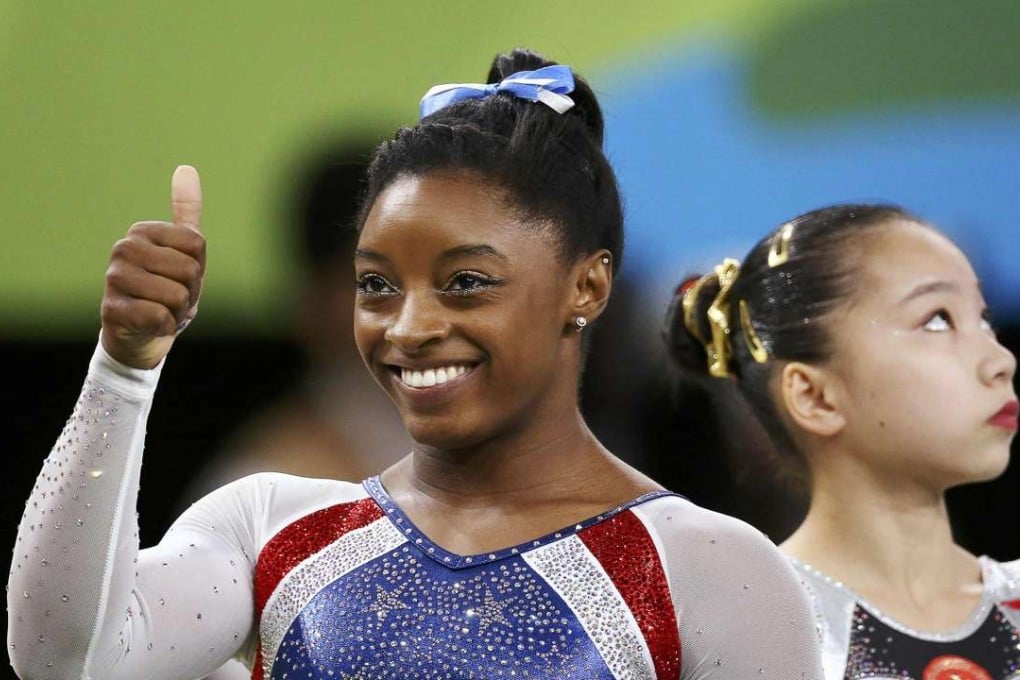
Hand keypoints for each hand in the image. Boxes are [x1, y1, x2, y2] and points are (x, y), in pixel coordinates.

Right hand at [100, 165, 204, 368]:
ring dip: (178, 311)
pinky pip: (161, 317)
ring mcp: (114, 279)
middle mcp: (123, 249)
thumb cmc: (165, 288)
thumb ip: (186, 210)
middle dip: (190, 292)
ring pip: (178, 296)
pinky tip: (149, 324)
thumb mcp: (183, 249)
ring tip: (160, 309)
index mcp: (141, 231)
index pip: (198, 245)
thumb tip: (186, 168)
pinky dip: (164, 326)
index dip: (198, 268)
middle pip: (190, 270)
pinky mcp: (111, 310)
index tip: (180, 276)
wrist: (141, 333)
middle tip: (171, 297)